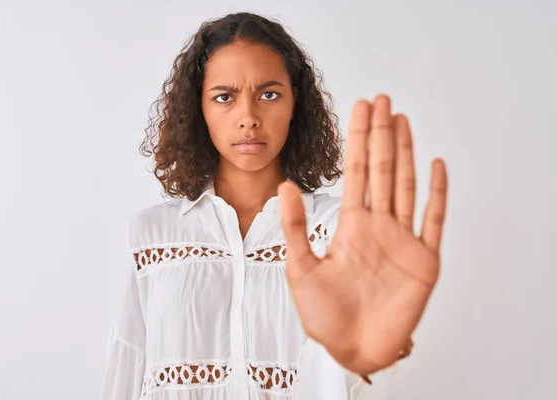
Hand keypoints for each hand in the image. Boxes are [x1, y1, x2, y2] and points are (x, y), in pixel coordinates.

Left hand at [278, 94, 447, 376]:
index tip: (361, 109)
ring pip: (405, 185)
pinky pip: (434, 221)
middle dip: (382, 134)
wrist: (351, 349)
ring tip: (402, 120)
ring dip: (406, 153)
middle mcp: (378, 226)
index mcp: (350, 226)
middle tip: (383, 99)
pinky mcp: (424, 261)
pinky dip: (437, 194)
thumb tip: (285, 184)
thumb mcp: (300, 268)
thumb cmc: (324, 316)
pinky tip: (436, 166)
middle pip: (381, 169)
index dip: (359, 139)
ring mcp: (402, 240)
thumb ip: (295, 227)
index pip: (355, 171)